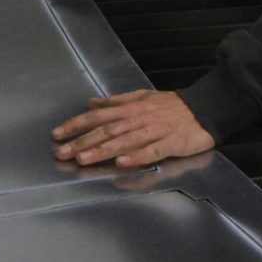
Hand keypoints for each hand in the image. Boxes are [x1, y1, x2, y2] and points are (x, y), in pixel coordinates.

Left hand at [52, 89, 214, 167]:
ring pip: (125, 141)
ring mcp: (154, 131)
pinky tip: (122, 165)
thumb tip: (91, 103)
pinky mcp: (171, 144)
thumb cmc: (171, 105)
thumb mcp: (141, 96)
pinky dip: (136, 158)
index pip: (97, 116)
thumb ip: (115, 102)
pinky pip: (152, 152)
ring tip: (84, 159)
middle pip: (107, 130)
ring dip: (103, 151)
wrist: (204, 109)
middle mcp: (139, 119)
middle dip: (83, 141)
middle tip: (62, 152)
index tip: (58, 134)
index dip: (76, 124)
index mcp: (130, 108)